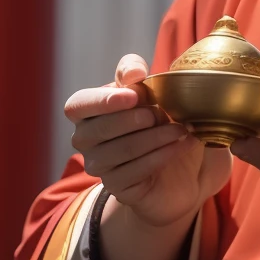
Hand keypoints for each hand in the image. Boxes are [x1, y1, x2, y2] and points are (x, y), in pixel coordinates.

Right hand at [64, 53, 231, 228]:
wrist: (179, 166)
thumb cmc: (158, 119)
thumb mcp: (150, 89)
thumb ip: (134, 73)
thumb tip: (131, 74)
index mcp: (87, 110)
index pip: (78, 105)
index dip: (102, 101)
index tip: (134, 95)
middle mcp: (85, 140)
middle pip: (99, 129)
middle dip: (135, 119)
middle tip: (162, 114)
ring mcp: (98, 166)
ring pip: (120, 150)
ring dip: (154, 137)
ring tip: (181, 129)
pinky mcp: (117, 187)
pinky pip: (134, 171)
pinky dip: (161, 155)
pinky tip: (181, 145)